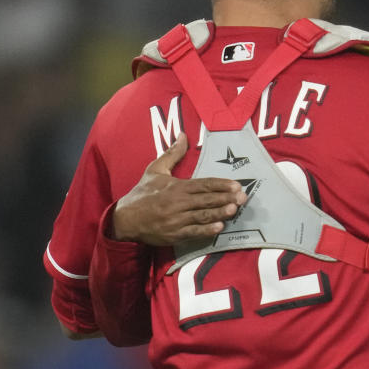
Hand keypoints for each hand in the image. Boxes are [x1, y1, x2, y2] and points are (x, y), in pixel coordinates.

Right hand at [110, 133, 246, 245]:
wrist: (124, 218)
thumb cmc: (142, 193)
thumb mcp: (155, 169)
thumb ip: (173, 153)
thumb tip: (183, 135)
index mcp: (176, 187)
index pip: (203, 185)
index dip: (221, 185)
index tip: (236, 185)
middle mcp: (177, 203)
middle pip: (206, 200)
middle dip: (226, 198)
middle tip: (243, 197)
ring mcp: (176, 220)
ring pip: (202, 216)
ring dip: (219, 213)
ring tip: (234, 209)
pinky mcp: (174, 234)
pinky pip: (193, 232)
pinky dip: (206, 230)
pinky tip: (219, 227)